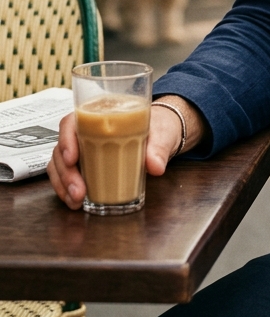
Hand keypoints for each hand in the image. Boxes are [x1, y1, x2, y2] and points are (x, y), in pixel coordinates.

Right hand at [47, 96, 204, 208]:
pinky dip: (66, 190)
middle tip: (79, 191)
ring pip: (60, 164)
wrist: (163, 135)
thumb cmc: (158, 127)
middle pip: (62, 148)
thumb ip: (158, 148)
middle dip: (66, 173)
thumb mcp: (163, 133)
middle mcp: (86, 130)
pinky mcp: (84, 164)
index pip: (72, 121)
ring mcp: (83, 148)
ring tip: (77, 201)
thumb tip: (155, 166)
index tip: (73, 158)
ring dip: (63, 185)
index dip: (67, 139)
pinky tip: (75, 202)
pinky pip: (66, 175)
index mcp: (101, 114)